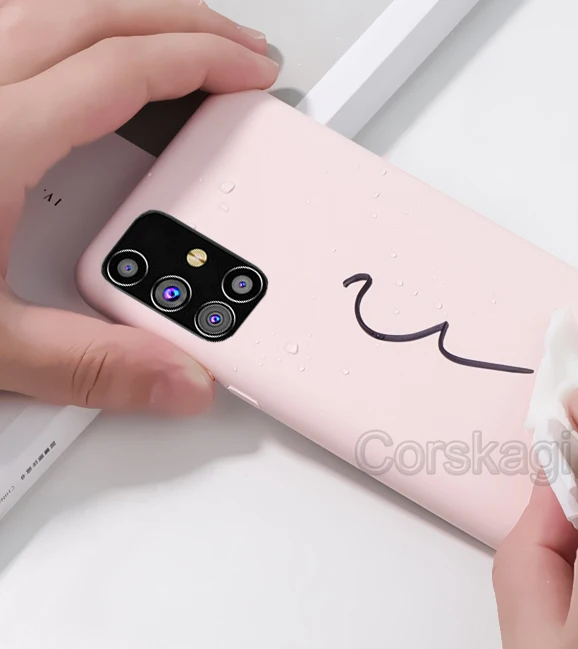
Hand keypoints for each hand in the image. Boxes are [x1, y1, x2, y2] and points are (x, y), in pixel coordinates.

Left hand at [0, 0, 278, 413]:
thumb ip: (92, 366)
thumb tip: (179, 379)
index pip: (125, 67)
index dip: (201, 59)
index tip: (249, 69)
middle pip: (97, 11)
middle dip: (182, 20)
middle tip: (232, 45)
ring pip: (50, 3)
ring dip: (125, 14)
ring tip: (170, 40)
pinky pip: (10, 22)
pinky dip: (66, 25)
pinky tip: (74, 52)